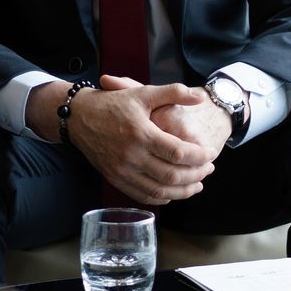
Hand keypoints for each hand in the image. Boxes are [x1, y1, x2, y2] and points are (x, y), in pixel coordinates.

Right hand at [59, 76, 214, 203]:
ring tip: (198, 184)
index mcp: (141, 133)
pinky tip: (174, 192)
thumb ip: (173, 93)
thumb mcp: (142, 93)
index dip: (199, 156)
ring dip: (182, 191)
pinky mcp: (115, 179)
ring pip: (159, 190)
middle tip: (209, 169)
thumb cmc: (113, 104)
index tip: (211, 153)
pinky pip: (142, 195)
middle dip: (196, 174)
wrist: (79, 117)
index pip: (178, 152)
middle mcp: (131, 156)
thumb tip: (200, 98)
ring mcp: (122, 171)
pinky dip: (162, 197)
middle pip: (171, 175)